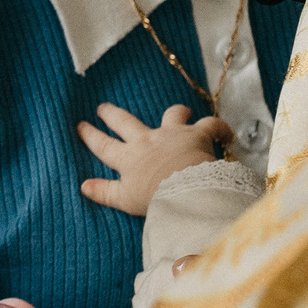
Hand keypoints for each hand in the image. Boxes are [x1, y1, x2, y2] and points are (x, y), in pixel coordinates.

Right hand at [77, 102, 230, 216]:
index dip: (91, 136)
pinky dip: (219, 128)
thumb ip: (104, 192)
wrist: (183, 190)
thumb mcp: (124, 199)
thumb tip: (83, 186)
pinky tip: (226, 134)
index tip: (80, 125)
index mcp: (129, 159)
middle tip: (103, 107)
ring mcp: (172, 135)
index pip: (104, 146)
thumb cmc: (154, 198)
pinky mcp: (197, 135)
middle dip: (113, 114)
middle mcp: (147, 141)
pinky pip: (211, 124)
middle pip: (126, 123)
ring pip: (171, 115)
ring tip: (177, 112)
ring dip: (174, 113)